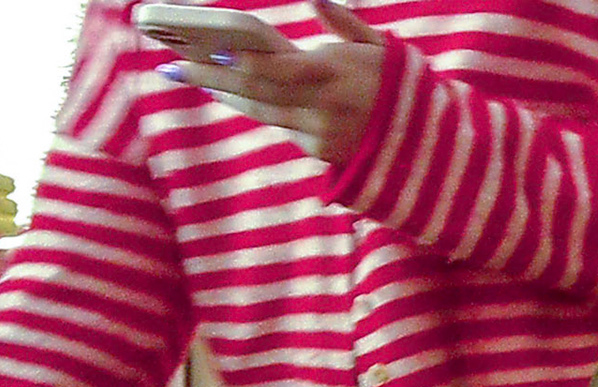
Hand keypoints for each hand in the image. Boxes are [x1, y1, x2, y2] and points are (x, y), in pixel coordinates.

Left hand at [165, 1, 386, 168]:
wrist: (427, 150)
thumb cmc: (400, 87)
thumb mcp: (381, 49)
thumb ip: (345, 22)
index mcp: (337, 79)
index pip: (278, 72)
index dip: (242, 64)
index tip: (210, 51)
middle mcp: (322, 111)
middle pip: (255, 94)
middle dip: (211, 78)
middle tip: (171, 63)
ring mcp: (318, 136)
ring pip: (260, 112)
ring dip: (222, 92)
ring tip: (187, 71)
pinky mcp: (317, 152)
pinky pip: (277, 124)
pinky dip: (250, 106)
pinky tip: (225, 90)